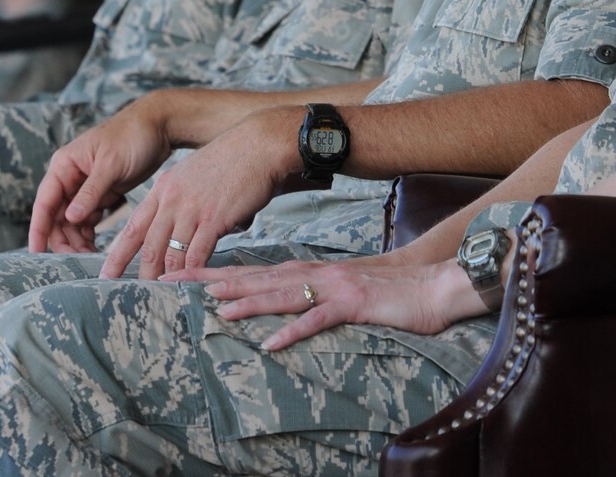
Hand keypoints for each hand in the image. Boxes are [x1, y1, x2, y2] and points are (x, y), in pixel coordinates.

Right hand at [29, 101, 173, 254]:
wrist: (159, 128)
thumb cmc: (132, 136)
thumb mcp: (110, 164)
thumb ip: (90, 192)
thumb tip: (70, 218)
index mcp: (64, 165)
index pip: (44, 201)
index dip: (38, 228)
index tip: (36, 252)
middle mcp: (70, 177)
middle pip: (57, 216)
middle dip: (64, 238)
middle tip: (78, 258)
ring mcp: (85, 186)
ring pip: (72, 221)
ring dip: (78, 239)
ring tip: (91, 255)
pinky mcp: (102, 193)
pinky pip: (89, 219)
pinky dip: (90, 233)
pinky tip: (97, 246)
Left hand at [96, 107, 295, 280]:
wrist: (257, 146)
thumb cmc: (231, 161)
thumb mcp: (192, 175)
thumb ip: (183, 200)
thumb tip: (187, 227)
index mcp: (163, 189)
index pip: (134, 227)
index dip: (117, 253)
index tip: (105, 273)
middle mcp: (172, 199)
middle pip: (148, 244)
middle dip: (139, 274)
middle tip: (130, 295)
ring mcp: (192, 209)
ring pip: (170, 252)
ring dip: (165, 278)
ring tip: (160, 297)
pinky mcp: (214, 218)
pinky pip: (197, 253)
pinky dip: (192, 271)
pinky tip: (190, 284)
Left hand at [182, 256, 483, 350]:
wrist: (437, 282)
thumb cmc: (393, 291)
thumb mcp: (348, 290)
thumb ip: (318, 293)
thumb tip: (289, 301)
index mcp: (313, 272)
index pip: (258, 271)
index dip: (221, 272)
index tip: (185, 275)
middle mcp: (318, 274)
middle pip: (260, 277)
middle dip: (218, 280)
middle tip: (178, 282)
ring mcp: (336, 287)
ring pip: (284, 294)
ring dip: (250, 303)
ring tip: (217, 312)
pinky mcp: (355, 304)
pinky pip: (319, 319)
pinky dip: (294, 330)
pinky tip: (271, 343)